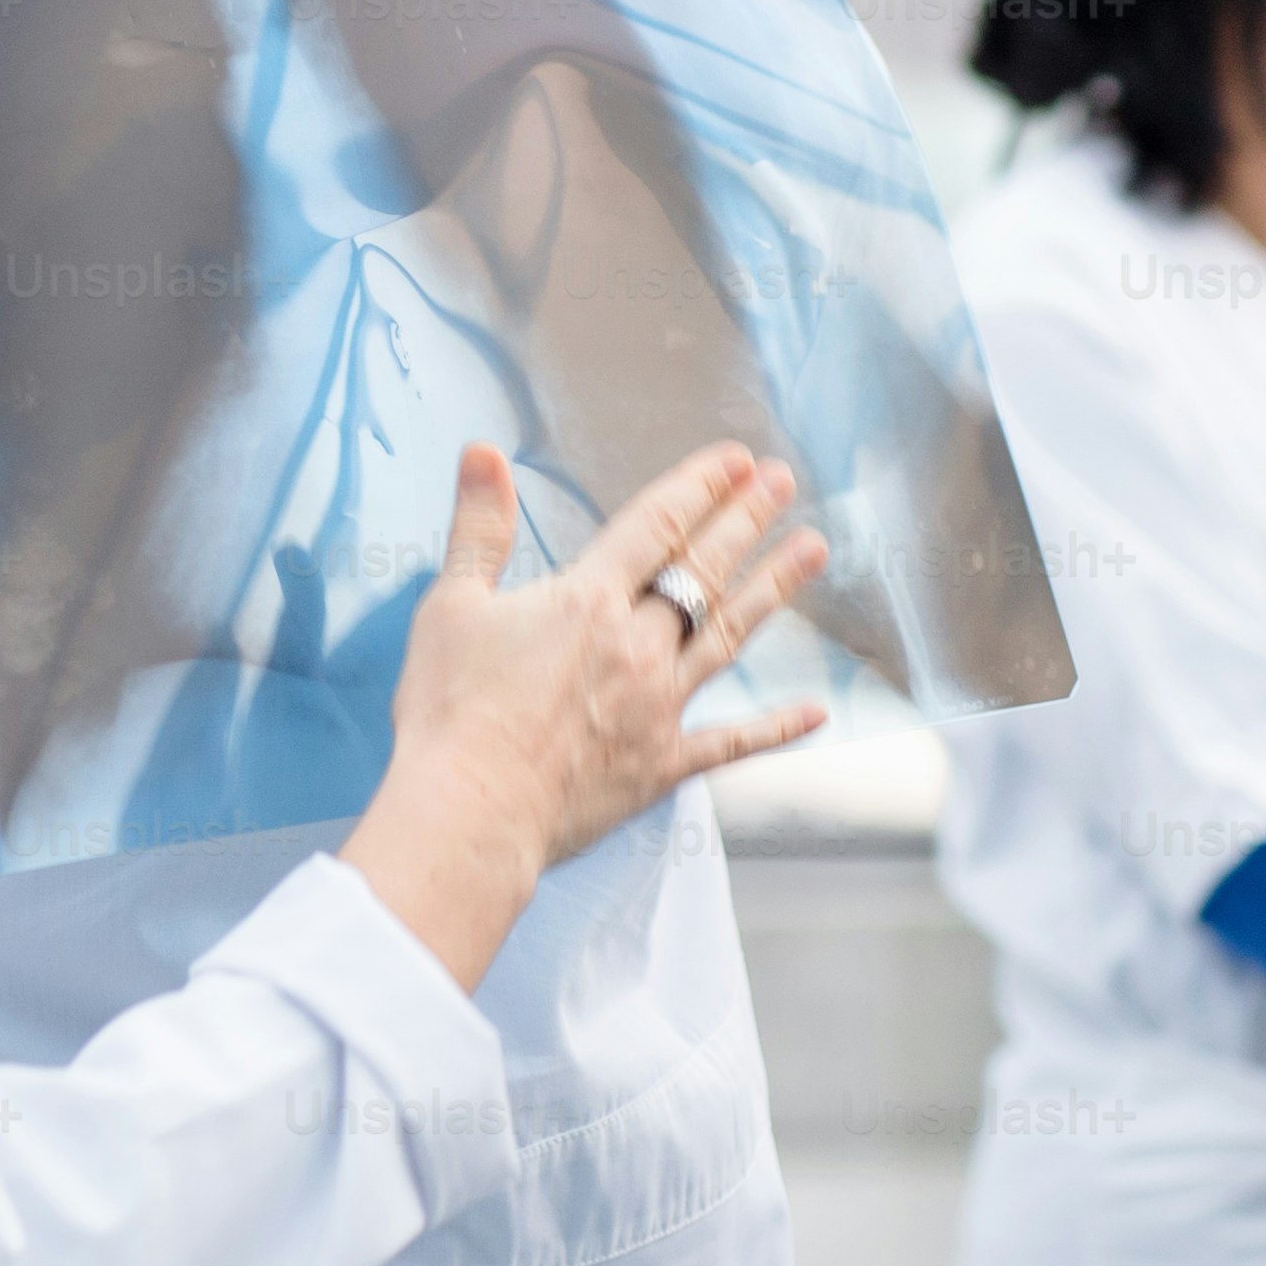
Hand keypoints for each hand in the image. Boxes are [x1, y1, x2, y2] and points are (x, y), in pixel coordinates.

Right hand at [341, 443, 827, 991]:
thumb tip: (483, 453)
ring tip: (814, 548)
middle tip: (784, 481)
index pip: (657, 525)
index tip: (735, 459)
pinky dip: (776, 728)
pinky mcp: (661, 764)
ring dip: (773, 588)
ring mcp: (658, 706)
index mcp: (588, 600)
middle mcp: (637, 644)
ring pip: (728, 634)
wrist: (471, 813)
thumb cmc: (452, 713)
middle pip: (703, 568)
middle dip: (746, 518)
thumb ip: (478, 527)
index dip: (698, 486)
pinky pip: (731, 742)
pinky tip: (816, 712)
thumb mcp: (450, 605)